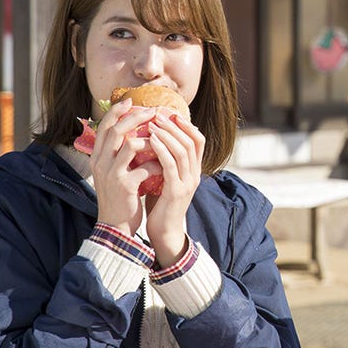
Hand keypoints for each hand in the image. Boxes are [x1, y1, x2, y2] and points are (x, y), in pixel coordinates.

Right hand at [89, 98, 160, 234]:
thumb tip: (133, 132)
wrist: (114, 227)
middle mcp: (100, 163)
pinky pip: (144, 166)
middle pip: (115, 130)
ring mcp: (111, 174)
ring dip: (150, 139)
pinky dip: (156, 164)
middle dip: (135, 117)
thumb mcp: (112, 173)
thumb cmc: (118, 197)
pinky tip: (163, 166)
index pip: (103, 127)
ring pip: (129, 145)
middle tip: (153, 111)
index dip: (116, 112)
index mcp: (97, 158)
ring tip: (162, 139)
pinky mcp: (125, 186)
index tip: (130, 101)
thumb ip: (118, 154)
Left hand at [143, 110, 205, 267]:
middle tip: (157, 114)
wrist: (163, 233)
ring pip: (183, 150)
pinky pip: (170, 165)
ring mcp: (188, 183)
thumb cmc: (161, 205)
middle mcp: (195, 174)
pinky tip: (149, 141)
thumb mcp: (166, 179)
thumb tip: (153, 140)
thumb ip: (166, 162)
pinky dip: (161, 150)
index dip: (186, 125)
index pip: (198, 140)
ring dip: (167, 134)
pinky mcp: (176, 191)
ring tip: (152, 124)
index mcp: (194, 170)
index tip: (170, 114)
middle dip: (174, 125)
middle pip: (192, 141)